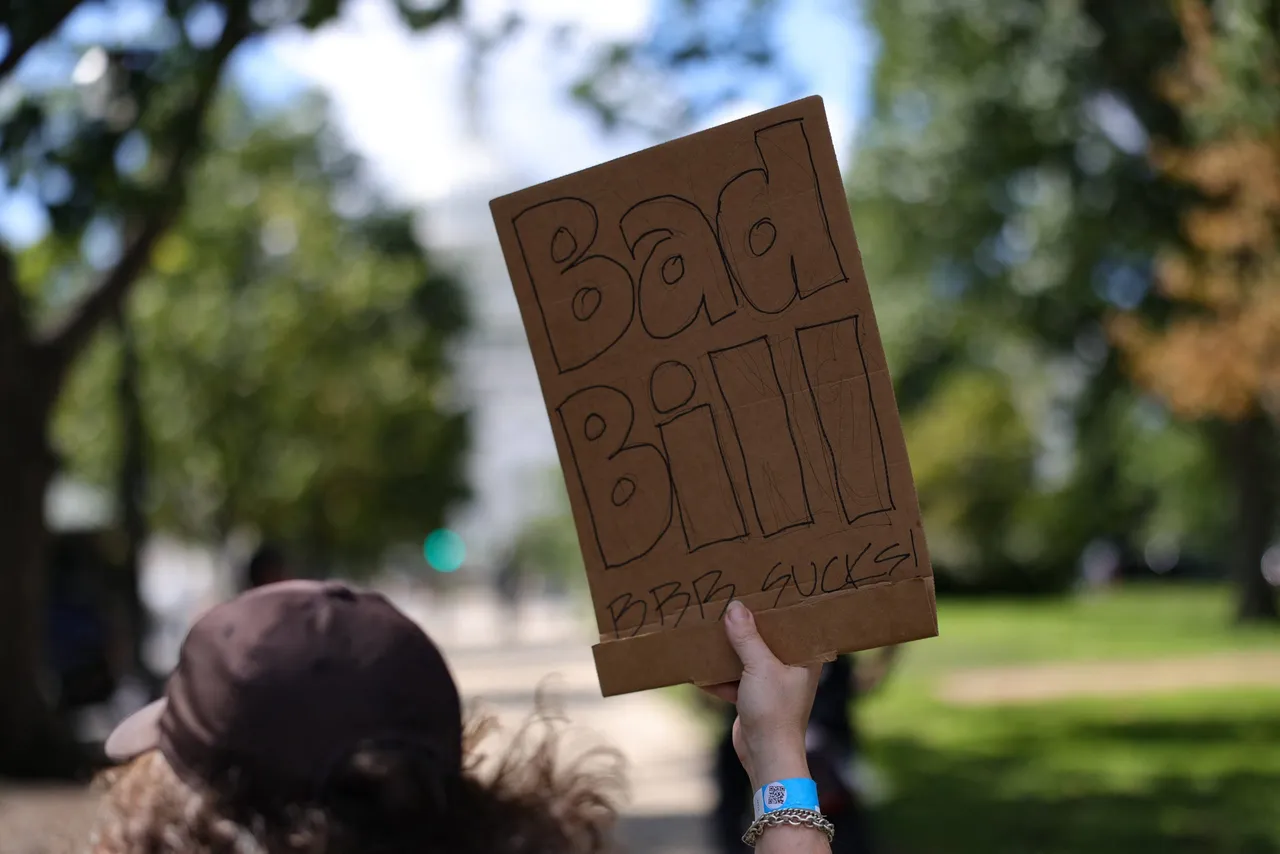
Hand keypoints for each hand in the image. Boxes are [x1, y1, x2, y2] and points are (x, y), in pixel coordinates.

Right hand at [702, 601, 820, 788]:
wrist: (766, 755)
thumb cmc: (774, 711)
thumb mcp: (759, 667)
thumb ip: (747, 637)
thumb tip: (735, 607)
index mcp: (804, 658)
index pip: (793, 625)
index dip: (778, 609)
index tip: (761, 590)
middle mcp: (791, 669)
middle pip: (767, 640)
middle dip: (748, 627)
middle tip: (731, 605)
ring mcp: (772, 685)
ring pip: (748, 659)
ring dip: (730, 652)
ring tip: (712, 632)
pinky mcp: (754, 698)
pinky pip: (735, 679)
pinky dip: (720, 677)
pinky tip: (701, 671)